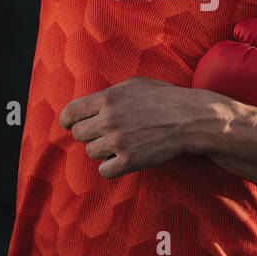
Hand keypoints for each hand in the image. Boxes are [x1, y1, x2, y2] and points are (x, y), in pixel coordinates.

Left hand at [59, 77, 209, 178]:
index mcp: (106, 99)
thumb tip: (92, 104)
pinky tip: (122, 160)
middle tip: (104, 134)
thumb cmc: (164, 98)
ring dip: (102, 151)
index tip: (69, 125)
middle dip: (89, 135)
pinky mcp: (129, 161)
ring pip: (91, 153)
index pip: (70, 113)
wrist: (189, 119)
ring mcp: (117, 142)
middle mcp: (108, 120)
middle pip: (78, 134)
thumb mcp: (134, 84)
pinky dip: (111, 167)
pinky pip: (104, 171)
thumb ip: (110, 93)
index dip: (67, 120)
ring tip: (120, 144)